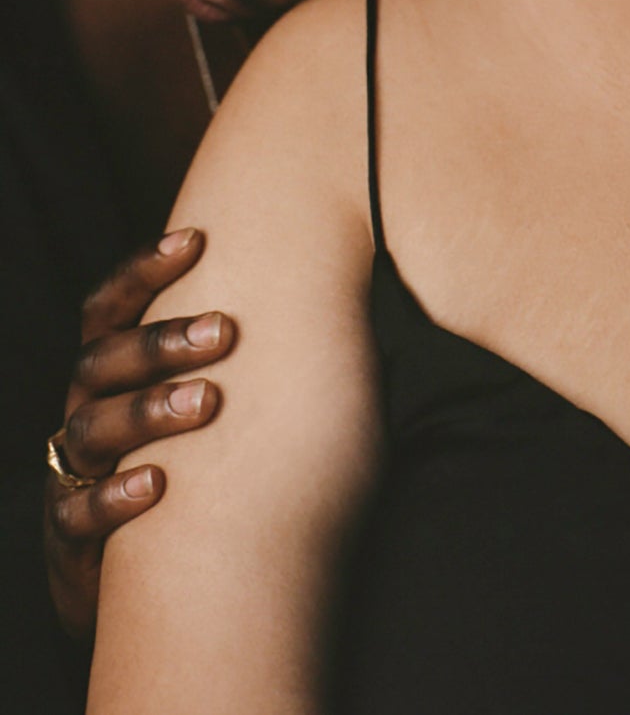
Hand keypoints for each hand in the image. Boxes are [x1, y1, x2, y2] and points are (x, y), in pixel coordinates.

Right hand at [44, 229, 234, 641]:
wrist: (148, 580)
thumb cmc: (199, 469)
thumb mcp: (214, 409)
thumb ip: (259, 366)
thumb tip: (371, 332)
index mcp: (115, 370)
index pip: (113, 307)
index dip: (144, 269)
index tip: (195, 239)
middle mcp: (87, 409)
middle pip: (105, 358)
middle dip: (161, 340)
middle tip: (225, 330)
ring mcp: (75, 470)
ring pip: (92, 426)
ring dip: (148, 410)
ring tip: (206, 402)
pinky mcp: (68, 533)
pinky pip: (78, 510)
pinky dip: (114, 496)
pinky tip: (154, 485)